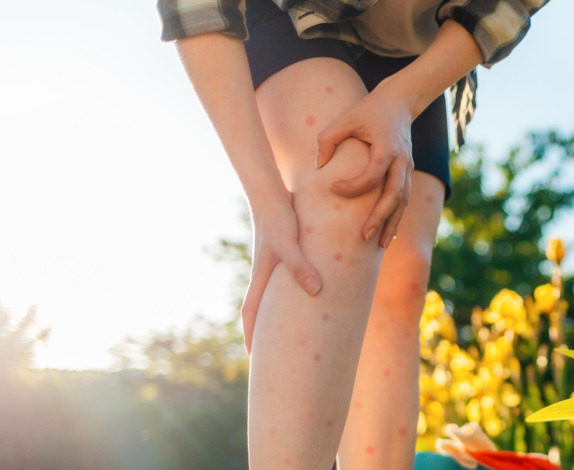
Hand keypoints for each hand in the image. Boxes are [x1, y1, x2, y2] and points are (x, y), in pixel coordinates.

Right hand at [241, 197, 321, 355]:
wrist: (269, 193)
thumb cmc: (277, 217)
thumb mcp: (288, 242)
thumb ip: (300, 266)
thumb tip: (315, 291)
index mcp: (261, 276)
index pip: (251, 313)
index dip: (252, 335)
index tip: (253, 358)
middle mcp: (263, 274)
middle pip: (259, 309)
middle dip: (263, 331)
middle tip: (272, 352)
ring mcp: (271, 265)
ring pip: (271, 296)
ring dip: (275, 313)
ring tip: (288, 329)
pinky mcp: (281, 254)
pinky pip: (283, 281)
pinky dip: (288, 293)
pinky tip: (304, 294)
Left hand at [315, 80, 413, 248]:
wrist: (400, 102)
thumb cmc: (368, 110)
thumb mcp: (345, 119)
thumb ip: (327, 139)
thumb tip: (318, 166)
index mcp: (388, 147)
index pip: (373, 174)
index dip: (353, 186)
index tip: (332, 188)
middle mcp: (402, 160)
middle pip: (394, 195)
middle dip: (380, 217)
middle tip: (363, 236)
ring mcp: (408, 167)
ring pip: (403, 201)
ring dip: (391, 223)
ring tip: (378, 245)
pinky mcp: (407, 172)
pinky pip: (404, 199)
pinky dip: (396, 217)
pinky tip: (387, 234)